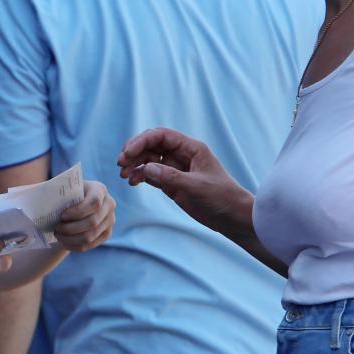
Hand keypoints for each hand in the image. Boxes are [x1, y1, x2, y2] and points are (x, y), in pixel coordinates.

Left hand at [52, 179, 114, 251]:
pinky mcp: (107, 234)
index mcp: (99, 189)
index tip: (62, 216)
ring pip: (90, 236)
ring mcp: (110, 220)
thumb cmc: (65, 195)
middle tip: (56, 229)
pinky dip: (75, 246)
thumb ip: (52, 191)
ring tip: (58, 236)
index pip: (94, 203)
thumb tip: (33, 196)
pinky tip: (64, 242)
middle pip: (92, 222)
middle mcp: (109, 204)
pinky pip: (90, 245)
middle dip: (71, 228)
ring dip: (71, 239)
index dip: (78, 212)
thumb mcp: (61, 189)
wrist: (75, 205)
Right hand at [117, 127, 249, 238]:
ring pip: (149, 160)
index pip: (161, 136)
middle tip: (121, 164)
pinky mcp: (172, 183)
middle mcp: (181, 155)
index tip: (127, 153)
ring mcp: (175, 169)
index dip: (142, 141)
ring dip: (135, 165)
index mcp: (191, 148)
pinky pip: (151, 174)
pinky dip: (140, 176)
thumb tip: (145, 168)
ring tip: (124, 176)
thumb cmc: (221, 197)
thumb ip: (171, 177)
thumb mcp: (197, 186)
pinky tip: (132, 182)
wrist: (232, 217)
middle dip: (134, 152)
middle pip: (151, 145)